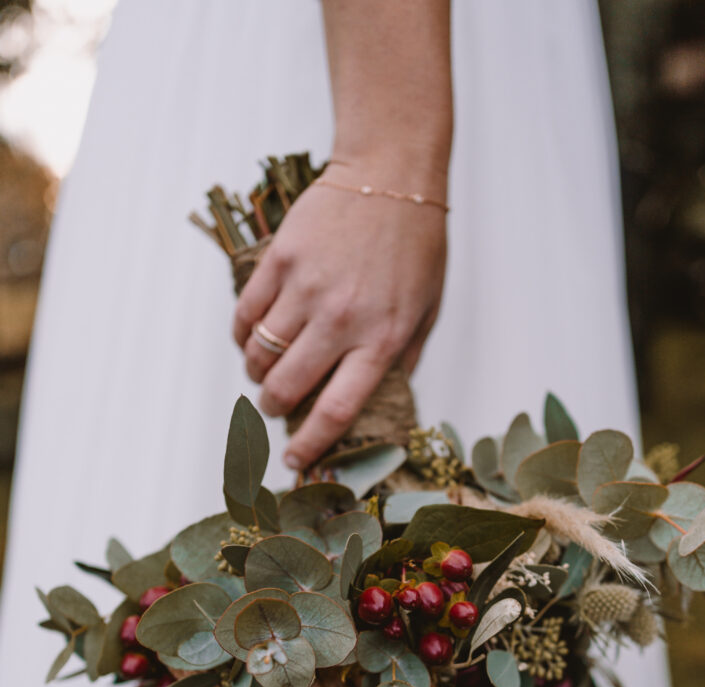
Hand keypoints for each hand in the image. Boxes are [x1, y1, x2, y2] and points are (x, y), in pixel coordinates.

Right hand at [232, 161, 447, 468]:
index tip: (294, 459)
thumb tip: (385, 397)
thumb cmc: (415, 243)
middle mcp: (341, 320)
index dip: (310, 444)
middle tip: (274, 405)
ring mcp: (307, 288)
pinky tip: (251, 336)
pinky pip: (246, 314)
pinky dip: (242, 335)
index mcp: (381, 340)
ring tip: (265, 368)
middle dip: (273, 408)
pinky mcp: (281, 260)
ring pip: (260, 354)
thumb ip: (403, 357)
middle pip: (287, 388)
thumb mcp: (427, 309)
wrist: (391, 174)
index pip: (337, 410)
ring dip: (257, 372)